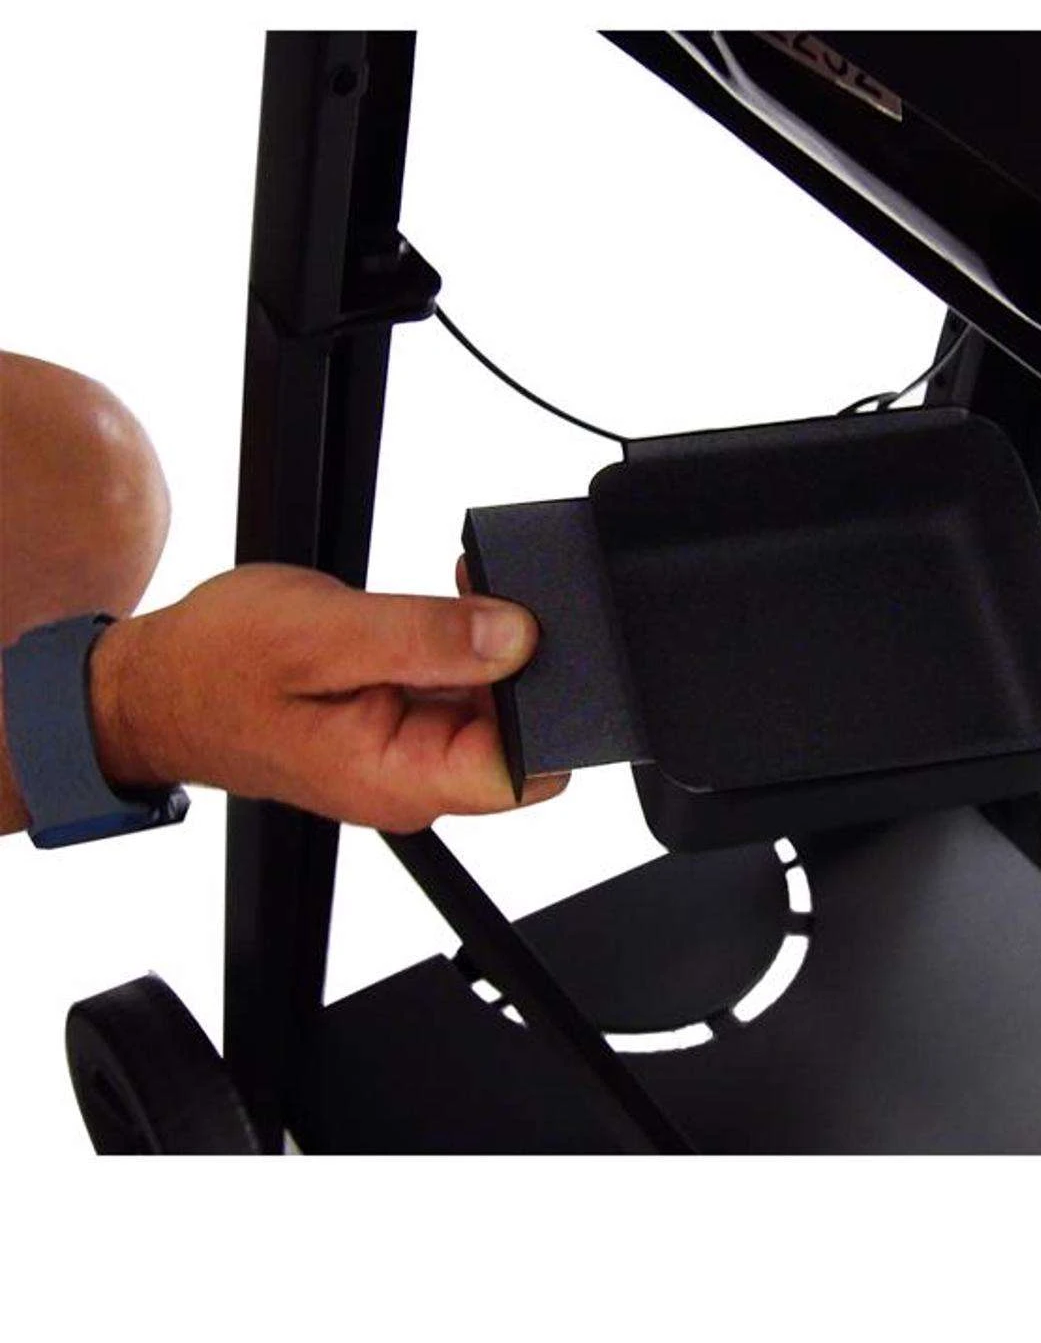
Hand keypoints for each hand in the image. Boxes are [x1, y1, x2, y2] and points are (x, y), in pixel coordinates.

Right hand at [87, 564, 566, 831]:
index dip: (549, 703)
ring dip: (487, 651)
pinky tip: (437, 614)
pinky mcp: (396, 728)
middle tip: (484, 599)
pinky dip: (458, 650)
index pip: (526, 770)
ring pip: (489, 708)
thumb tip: (518, 637)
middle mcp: (410, 781)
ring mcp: (404, 757)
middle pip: (516, 733)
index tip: (533, 640)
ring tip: (452, 598)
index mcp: (399, 779)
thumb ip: (428, 638)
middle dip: (520, 664)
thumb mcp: (324, 634)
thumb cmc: (213, 667)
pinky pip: (454, 693)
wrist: (151, 685)